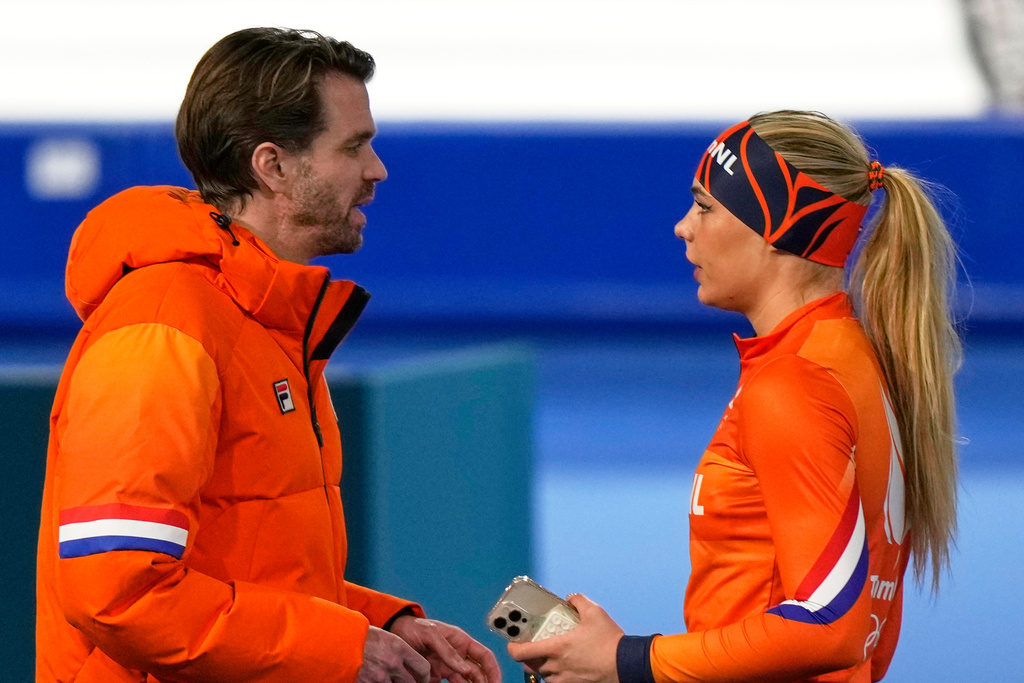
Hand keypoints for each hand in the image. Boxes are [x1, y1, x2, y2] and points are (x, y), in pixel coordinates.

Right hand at [357, 625, 431, 682]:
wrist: (336, 641)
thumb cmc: (360, 636)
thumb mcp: (384, 637)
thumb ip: (399, 651)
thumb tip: (410, 665)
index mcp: (399, 647)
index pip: (423, 667)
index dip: (425, 675)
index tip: (423, 678)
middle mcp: (392, 663)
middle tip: (410, 681)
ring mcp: (380, 676)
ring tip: (390, 678)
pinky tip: (377, 680)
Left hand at [390, 615, 502, 682]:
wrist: (394, 633)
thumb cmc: (414, 627)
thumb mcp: (431, 633)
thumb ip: (447, 650)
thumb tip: (464, 667)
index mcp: (461, 641)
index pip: (484, 656)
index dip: (493, 670)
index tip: (496, 682)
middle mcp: (457, 656)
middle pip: (477, 673)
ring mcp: (447, 667)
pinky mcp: (435, 677)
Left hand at [506, 594, 622, 682]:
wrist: (626, 665)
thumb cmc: (610, 642)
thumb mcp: (595, 613)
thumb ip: (578, 601)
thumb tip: (571, 597)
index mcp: (556, 648)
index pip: (521, 653)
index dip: (512, 648)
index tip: (513, 642)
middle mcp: (555, 667)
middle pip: (530, 665)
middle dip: (530, 655)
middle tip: (536, 645)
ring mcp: (563, 680)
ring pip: (544, 675)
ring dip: (545, 665)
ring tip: (555, 655)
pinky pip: (557, 682)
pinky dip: (557, 675)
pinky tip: (568, 667)